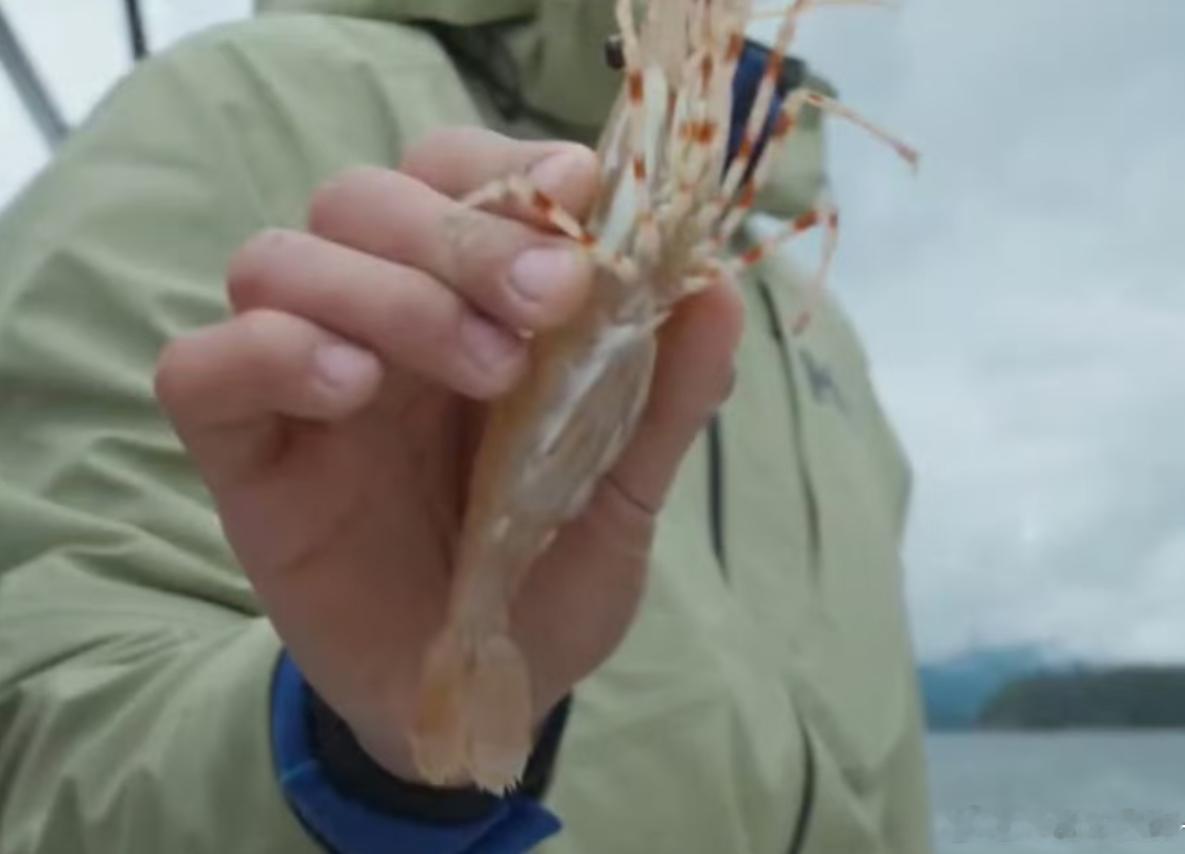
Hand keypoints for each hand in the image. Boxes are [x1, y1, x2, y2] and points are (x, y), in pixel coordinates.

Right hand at [154, 127, 743, 782]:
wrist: (480, 690)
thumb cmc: (546, 575)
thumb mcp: (624, 490)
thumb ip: (665, 394)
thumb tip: (720, 290)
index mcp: (465, 307)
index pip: (450, 173)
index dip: (506, 167)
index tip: (583, 195)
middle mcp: (375, 322)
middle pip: (361, 199)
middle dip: (460, 232)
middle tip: (551, 298)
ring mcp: (301, 387)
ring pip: (277, 262)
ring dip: (383, 290)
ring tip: (483, 369)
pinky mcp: (247, 459)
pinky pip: (201, 372)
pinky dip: (267, 355)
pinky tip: (350, 391)